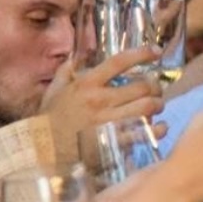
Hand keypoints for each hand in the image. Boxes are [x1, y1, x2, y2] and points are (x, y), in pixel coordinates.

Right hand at [43, 46, 163, 150]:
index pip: (119, 62)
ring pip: (147, 107)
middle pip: (142, 86)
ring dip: (157, 105)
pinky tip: (160, 127)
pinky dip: (157, 129)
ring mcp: (108, 121)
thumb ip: (67, 70)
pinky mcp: (114, 142)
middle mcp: (100, 100)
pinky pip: (144, 132)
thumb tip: (79, 54)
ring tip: (156, 106)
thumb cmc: (49, 119)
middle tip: (154, 89)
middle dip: (155, 86)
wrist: (43, 149)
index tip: (156, 51)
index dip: (141, 54)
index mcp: (87, 84)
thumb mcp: (55, 89)